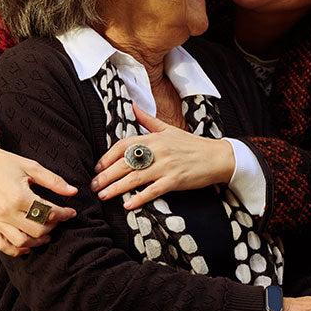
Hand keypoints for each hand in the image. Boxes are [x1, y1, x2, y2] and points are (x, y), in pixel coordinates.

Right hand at [0, 134, 77, 255]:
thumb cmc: (3, 162)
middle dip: (53, 226)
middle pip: (38, 230)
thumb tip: (73, 191)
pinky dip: (17, 250)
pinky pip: (3, 246)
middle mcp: (6, 211)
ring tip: (46, 233)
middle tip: (57, 219)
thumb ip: (53, 181)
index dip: (64, 214)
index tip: (71, 212)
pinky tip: (28, 245)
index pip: (49, 213)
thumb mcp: (31, 167)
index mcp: (19, 196)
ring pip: (22, 242)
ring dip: (38, 241)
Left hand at [91, 105, 234, 209]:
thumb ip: (147, 120)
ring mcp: (166, 166)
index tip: (98, 168)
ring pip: (135, 178)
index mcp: (154, 137)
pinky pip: (153, 191)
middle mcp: (158, 150)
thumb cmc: (191, 144)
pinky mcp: (175, 180)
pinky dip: (139, 198)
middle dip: (106, 175)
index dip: (107, 157)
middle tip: (93, 186)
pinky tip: (128, 205)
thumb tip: (132, 105)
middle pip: (125, 163)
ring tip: (103, 196)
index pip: (123, 145)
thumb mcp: (169, 129)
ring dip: (116, 188)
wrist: (217, 156)